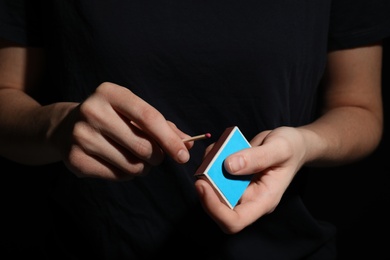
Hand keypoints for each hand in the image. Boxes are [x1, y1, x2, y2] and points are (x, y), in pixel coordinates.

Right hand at [51, 82, 192, 179]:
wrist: (67, 127)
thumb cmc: (113, 119)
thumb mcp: (135, 113)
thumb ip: (164, 127)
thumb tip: (189, 144)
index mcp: (110, 93)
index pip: (149, 117)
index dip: (170, 139)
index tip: (184, 156)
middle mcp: (93, 111)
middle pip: (143, 146)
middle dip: (157, 156)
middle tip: (155, 156)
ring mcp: (81, 136)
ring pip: (132, 165)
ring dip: (143, 167)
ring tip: (135, 157)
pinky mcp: (75, 159)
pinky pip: (118, 176)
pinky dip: (126, 174)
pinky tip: (117, 162)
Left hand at [195, 126, 306, 232]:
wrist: (292, 143)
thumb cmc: (291, 148)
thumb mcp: (280, 148)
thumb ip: (257, 158)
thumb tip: (228, 166)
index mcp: (263, 200)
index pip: (235, 220)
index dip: (215, 209)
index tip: (202, 185)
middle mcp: (249, 198)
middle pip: (219, 208)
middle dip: (207, 188)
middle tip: (204, 165)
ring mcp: (240, 188)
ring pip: (213, 190)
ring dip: (206, 172)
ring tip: (213, 152)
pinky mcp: (233, 177)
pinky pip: (214, 174)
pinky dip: (210, 161)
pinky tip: (217, 148)